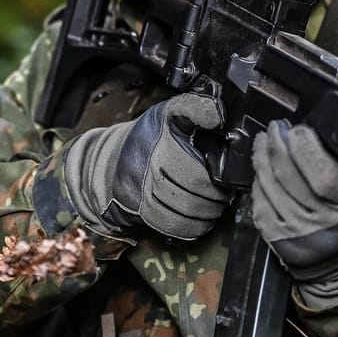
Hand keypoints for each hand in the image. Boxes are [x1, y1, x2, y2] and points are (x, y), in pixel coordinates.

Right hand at [56, 91, 229, 239]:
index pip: (196, 176)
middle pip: (192, 197)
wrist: (114, 158)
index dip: (215, 182)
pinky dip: (193, 228)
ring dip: (207, 215)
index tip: (223, 178)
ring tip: (215, 207)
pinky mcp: (142, 214)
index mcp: (160, 148)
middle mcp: (149, 174)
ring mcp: (143, 196)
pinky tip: (201, 219)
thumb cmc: (150, 135)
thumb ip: (195, 108)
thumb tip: (218, 115)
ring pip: (184, 215)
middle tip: (223, 195)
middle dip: (215, 199)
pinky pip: (173, 228)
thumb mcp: (170, 111)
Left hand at [252, 122, 337, 308]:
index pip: (320, 170)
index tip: (299, 128)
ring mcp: (296, 229)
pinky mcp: (277, 237)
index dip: (304, 145)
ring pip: (269, 184)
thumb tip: (322, 131)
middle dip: (277, 143)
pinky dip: (258, 182)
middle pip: (288, 172)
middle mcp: (320, 218)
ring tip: (264, 141)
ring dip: (262, 157)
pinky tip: (261, 169)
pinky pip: (260, 202)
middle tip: (276, 127)